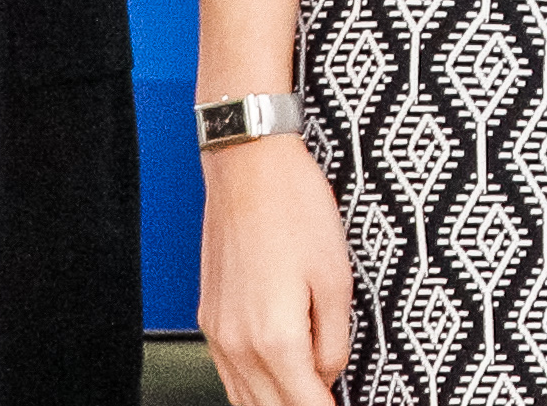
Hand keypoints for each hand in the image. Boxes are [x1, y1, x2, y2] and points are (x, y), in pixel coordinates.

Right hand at [198, 132, 353, 405]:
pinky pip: (228, 372)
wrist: (248, 165)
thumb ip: (334, 339)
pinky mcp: (209, 315)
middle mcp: (238, 343)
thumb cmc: (294, 207)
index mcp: (276, 338)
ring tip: (306, 394)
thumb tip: (329, 373)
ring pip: (243, 399)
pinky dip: (251, 388)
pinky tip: (272, 381)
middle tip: (328, 401)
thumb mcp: (337, 277)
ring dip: (275, 404)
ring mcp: (218, 331)